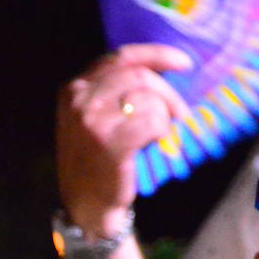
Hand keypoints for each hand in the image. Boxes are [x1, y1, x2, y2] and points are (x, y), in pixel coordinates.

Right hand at [55, 44, 191, 232]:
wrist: (86, 203)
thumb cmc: (99, 157)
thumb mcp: (96, 115)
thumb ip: (117, 90)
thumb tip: (162, 69)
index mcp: (75, 87)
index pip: (122, 56)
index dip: (157, 55)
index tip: (184, 62)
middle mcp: (79, 98)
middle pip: (140, 75)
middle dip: (168, 93)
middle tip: (180, 113)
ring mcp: (91, 119)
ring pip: (149, 97)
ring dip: (166, 114)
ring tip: (163, 132)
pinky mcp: (109, 141)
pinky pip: (153, 121)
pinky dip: (162, 131)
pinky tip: (155, 143)